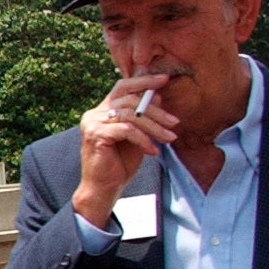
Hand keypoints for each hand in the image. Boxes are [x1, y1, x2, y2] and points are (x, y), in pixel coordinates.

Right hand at [72, 73, 176, 227]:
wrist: (104, 188)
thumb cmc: (120, 163)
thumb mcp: (137, 136)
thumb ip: (143, 117)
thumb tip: (157, 96)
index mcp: (103, 110)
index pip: (123, 87)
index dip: (143, 80)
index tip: (164, 79)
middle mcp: (94, 113)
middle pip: (131, 99)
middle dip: (156, 111)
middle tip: (175, 122)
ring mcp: (93, 123)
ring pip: (131, 114)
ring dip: (154, 127)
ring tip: (169, 138)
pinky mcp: (96, 135)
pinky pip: (126, 130)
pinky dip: (143, 139)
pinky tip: (153, 150)